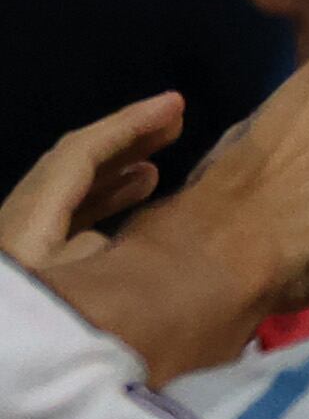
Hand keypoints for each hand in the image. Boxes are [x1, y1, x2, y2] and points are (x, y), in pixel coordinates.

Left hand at [0, 91, 182, 268]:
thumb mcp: (76, 285)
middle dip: (125, 137)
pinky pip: (66, 213)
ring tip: (156, 165)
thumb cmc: (35, 314)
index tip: (177, 103)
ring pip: (69, 186)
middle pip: (73, 160)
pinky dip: (101, 198)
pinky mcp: (24, 263)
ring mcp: (20, 239)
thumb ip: (102, 247)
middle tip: (175, 122)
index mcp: (31, 214)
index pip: (82, 150)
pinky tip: (131, 201)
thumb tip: (115, 232)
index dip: (131, 123)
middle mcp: (22, 216)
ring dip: (115, 168)